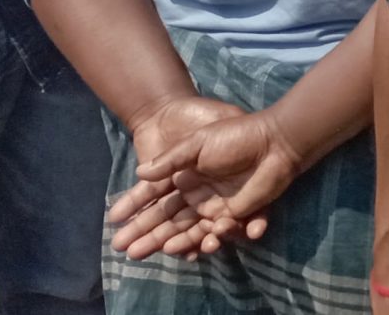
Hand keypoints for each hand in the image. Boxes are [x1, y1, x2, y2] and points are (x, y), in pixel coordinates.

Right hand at [123, 109, 307, 258]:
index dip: (134, 208)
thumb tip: (140, 173)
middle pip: (167, 219)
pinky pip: (220, 233)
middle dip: (146, 234)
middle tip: (126, 250)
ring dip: (174, 242)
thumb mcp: (197, 143)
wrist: (274, 141)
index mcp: (185, 176)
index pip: (154, 196)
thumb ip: (170, 160)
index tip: (114, 221)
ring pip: (189, 231)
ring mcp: (216, 206)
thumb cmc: (236, 137)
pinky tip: (202, 245)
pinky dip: (210, 240)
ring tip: (159, 251)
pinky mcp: (236, 215)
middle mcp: (197, 194)